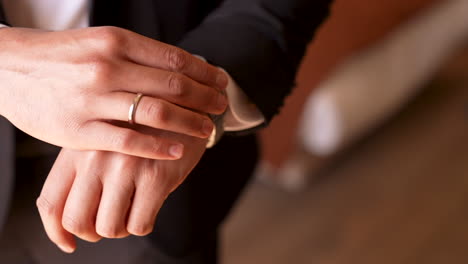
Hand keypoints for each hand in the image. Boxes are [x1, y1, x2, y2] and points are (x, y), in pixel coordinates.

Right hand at [0, 26, 226, 158]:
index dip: (204, 72)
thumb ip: (137, 54)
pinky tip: (177, 151)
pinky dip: (158, 147)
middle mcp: (108, 67)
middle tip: (222, 106)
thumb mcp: (99, 42)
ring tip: (207, 130)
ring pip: (156, 113)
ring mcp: (93, 100)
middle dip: (205, 97)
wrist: (8, 68)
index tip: (220, 81)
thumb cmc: (61, 56)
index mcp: (116, 42)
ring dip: (189, 122)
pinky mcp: (79, 130)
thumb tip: (178, 67)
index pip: (174, 59)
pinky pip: (128, 141)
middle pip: (173, 85)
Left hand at [36, 126, 206, 252]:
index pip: (51, 202)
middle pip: (76, 220)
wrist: (181, 105)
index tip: (69, 243)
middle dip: (92, 233)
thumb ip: (83, 171)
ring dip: (121, 229)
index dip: (56, 232)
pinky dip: (143, 224)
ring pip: (108, 227)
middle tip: (109, 224)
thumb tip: (70, 223)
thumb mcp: (102, 139)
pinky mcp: (155, 176)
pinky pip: (139, 224)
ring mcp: (125, 167)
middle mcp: (95, 159)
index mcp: (77, 150)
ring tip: (132, 213)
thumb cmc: (140, 128)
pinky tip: (150, 208)